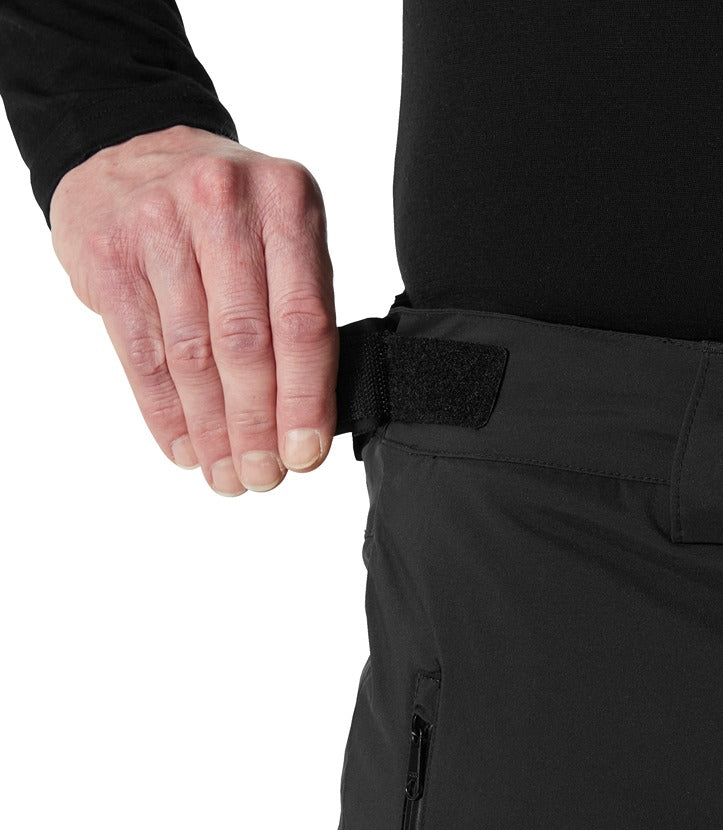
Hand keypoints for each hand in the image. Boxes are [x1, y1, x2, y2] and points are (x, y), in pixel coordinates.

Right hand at [48, 124, 337, 494]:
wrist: (132, 152)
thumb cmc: (228, 217)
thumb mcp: (283, 236)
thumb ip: (302, 311)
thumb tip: (310, 423)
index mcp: (288, 202)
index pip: (302, 319)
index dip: (304, 398)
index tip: (304, 456)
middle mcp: (223, 206)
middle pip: (245, 343)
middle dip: (255, 425)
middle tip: (262, 478)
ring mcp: (158, 224)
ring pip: (192, 355)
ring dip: (211, 430)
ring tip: (226, 475)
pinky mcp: (108, 255)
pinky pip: (143, 353)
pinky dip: (165, 412)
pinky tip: (184, 448)